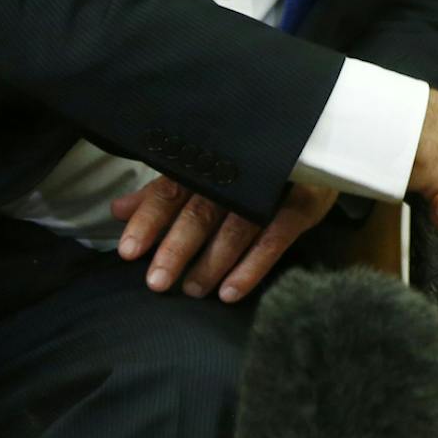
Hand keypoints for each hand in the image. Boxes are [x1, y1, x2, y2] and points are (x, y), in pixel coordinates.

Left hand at [111, 176, 337, 301]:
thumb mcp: (205, 172)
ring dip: (213, 262)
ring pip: (237, 227)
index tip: (128, 251)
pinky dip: (252, 266)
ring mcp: (273, 187)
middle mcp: (237, 173)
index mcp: (207, 163)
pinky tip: (230, 291)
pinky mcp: (303, 203)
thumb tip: (117, 210)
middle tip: (157, 282)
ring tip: (193, 290)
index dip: (149, 220)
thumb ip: (162, 192)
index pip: (171, 189)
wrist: (320, 146)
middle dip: (177, 248)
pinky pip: (275, 238)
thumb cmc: (251, 165)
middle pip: (201, 211)